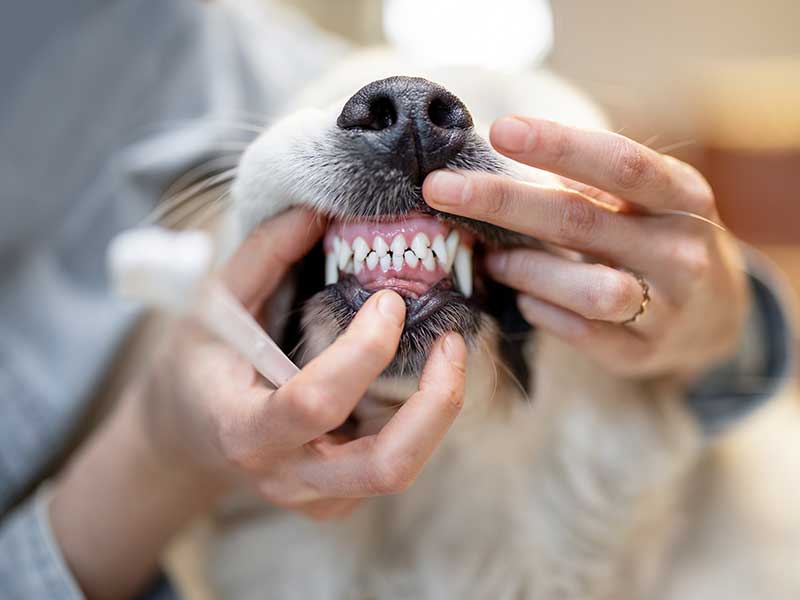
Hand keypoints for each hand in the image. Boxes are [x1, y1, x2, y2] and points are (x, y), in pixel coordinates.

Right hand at [141, 208, 466, 519]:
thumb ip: (262, 257)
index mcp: (244, 430)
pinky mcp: (341, 499)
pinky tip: (417, 377)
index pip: (314, 403)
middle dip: (435, 403)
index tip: (388, 301)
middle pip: (385, 466)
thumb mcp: (213, 306)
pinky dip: (421, 420)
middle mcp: (287, 476)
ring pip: (402, 470)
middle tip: (451, 342)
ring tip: (448, 352)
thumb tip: (315, 211)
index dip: (362, 351)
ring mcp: (318, 497)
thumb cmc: (200, 366)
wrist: (190, 435)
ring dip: (438, 411)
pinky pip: (396, 464)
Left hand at [423, 116, 747, 379]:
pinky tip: (523, 298)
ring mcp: (667, 308)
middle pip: (581, 221)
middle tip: (440, 189)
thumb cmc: (657, 238)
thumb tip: (499, 154)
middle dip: (502, 202)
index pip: (620, 164)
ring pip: (586, 288)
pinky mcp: (642, 352)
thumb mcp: (644, 200)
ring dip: (524, 269)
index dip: (559, 145)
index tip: (499, 130)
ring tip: (491, 258)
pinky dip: (540, 311)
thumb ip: (588, 182)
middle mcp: (681, 250)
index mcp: (684, 196)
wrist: (716, 315)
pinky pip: (580, 333)